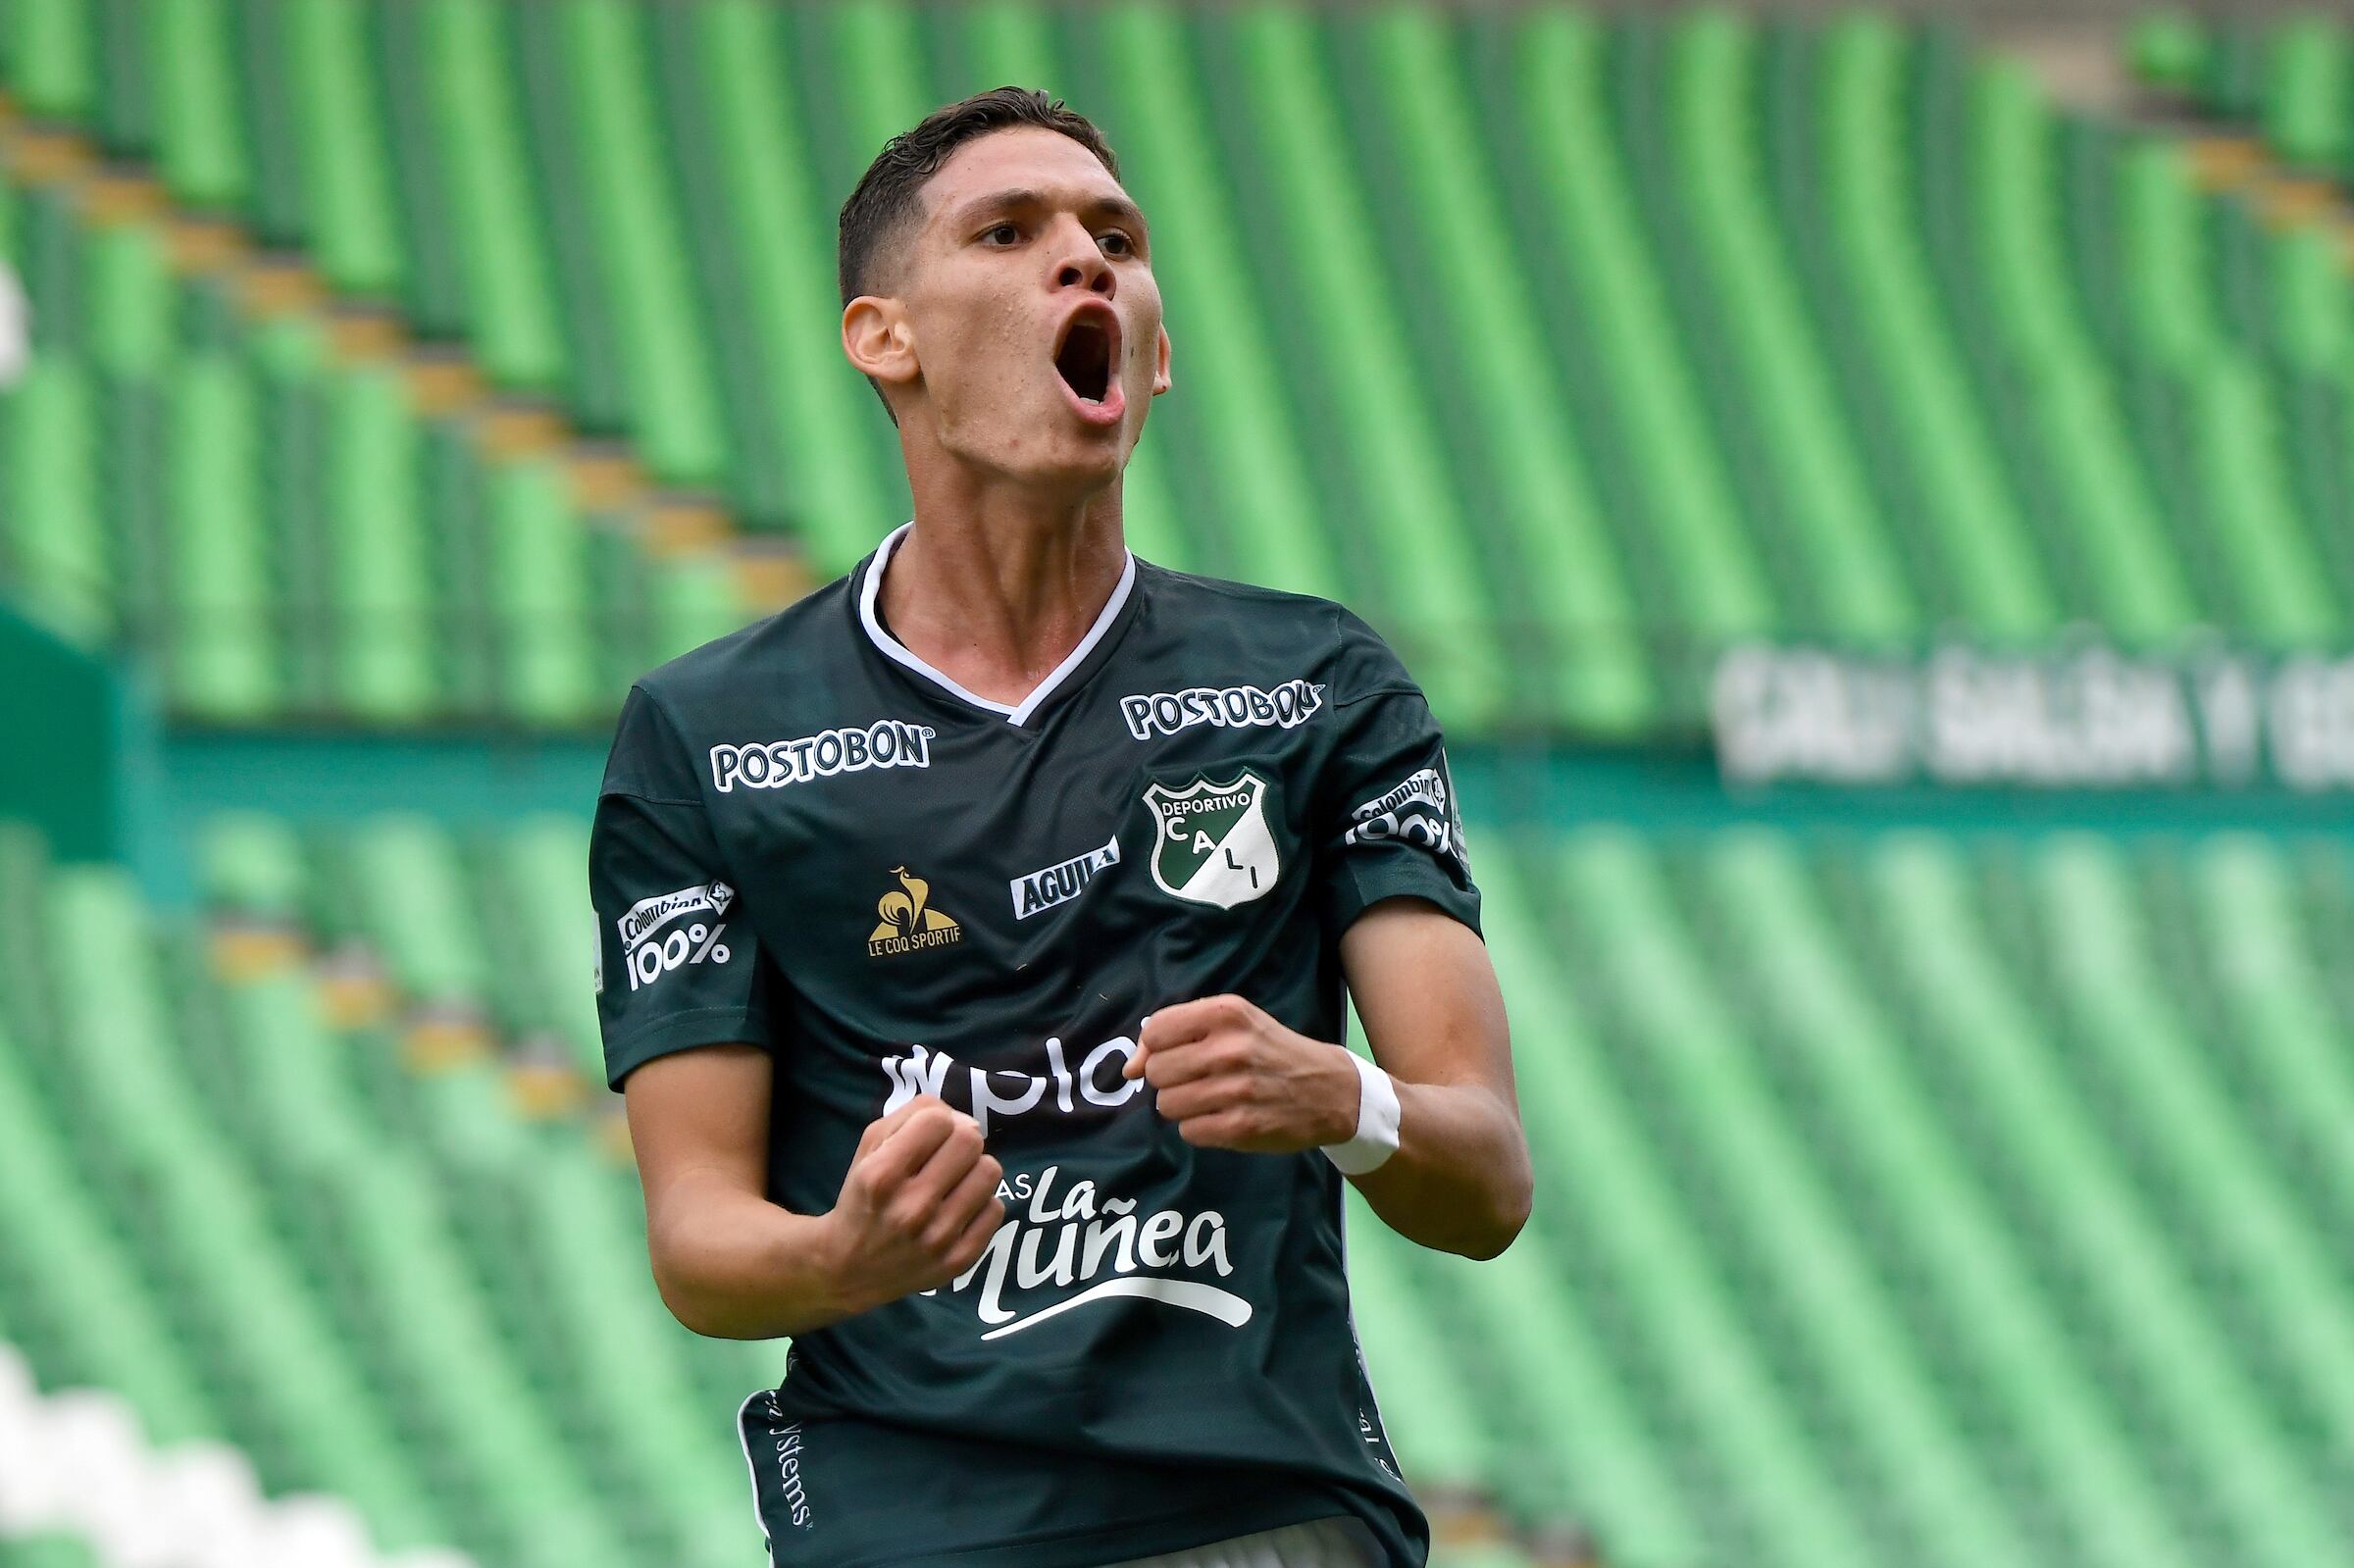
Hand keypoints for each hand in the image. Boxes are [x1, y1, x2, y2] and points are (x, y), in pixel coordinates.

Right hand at [821, 1095, 1003, 1314]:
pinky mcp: (959, 1260)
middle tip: (947, 1156)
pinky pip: (996, 1208)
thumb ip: (911, 1116)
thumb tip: (962, 1118)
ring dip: (975, 1170)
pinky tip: (959, 1210)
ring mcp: (938, 1238)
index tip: (928, 1136)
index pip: (937, 1120)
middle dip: (961, 1140)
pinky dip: (981, 1204)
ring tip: (955, 1182)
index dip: (936, 1120)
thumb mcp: (869, 1148)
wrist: (850, 1268)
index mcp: (881, 1176)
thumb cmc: (863, 1197)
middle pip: (970, 1142)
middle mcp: (910, 1208)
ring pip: (989, 1172)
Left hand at [1123, 994, 1359, 1152]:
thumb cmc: (1271, 1050)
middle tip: (1200, 1079)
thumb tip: (1128, 1069)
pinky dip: (1199, 1128)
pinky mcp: (1241, 1127)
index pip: (1156, 1031)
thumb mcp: (1233, 1023)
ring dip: (1182, 1106)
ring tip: (1211, 1099)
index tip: (1177, 1054)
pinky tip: (1223, 1118)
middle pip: (1157, 1072)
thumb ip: (1177, 1033)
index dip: (1157, 1048)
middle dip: (1171, 1079)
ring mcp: (1235, 1090)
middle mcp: (1229, 1048)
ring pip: (1167, 1104)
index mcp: (1226, 1014)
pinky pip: (1187, 1131)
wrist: (1329, 1089)